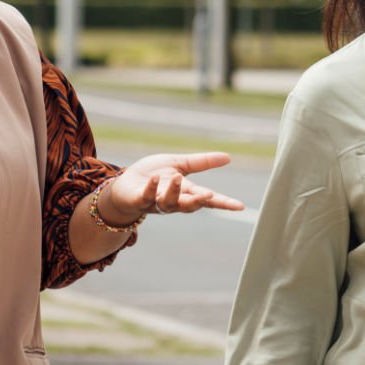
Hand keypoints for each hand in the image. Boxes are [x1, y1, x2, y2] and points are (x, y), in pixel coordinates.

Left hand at [102, 152, 246, 223]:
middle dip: (199, 201)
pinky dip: (151, 189)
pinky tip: (155, 179)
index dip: (223, 202)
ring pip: (168, 203)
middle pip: (190, 205)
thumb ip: (202, 163)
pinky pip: (146, 197)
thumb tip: (228, 157)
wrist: (124, 185)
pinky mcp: (139, 200)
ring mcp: (156, 202)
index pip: (208, 198)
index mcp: (185, 191)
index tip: (239, 206)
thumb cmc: (153, 176)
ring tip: (176, 178)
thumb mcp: (179, 164)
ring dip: (174, 192)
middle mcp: (173, 200)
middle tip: (209, 196)